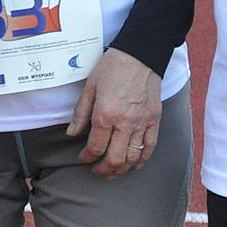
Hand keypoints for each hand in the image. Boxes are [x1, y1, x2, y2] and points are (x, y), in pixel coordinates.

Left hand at [67, 49, 161, 178]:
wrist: (141, 54)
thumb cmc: (113, 66)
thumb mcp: (90, 86)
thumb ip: (81, 112)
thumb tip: (71, 133)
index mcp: (106, 113)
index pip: (95, 147)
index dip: (87, 157)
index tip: (83, 158)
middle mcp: (125, 122)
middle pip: (114, 158)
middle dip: (103, 169)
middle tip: (96, 170)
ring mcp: (142, 123)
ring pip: (132, 157)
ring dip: (121, 170)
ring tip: (113, 172)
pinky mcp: (154, 120)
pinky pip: (150, 147)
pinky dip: (142, 160)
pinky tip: (134, 165)